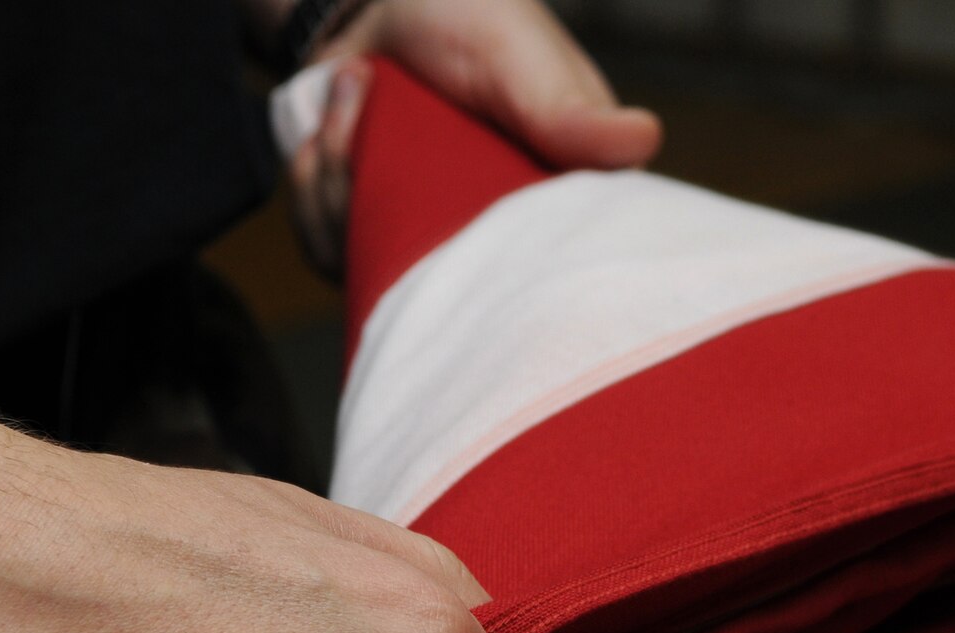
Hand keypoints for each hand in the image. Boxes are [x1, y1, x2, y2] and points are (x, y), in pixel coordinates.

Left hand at [290, 0, 662, 275]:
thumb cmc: (462, 12)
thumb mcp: (520, 53)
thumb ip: (568, 109)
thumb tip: (642, 141)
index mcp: (559, 196)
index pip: (550, 269)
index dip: (502, 254)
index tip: (459, 187)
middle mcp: (498, 234)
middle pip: (448, 284)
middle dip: (390, 194)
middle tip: (372, 100)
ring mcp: (432, 242)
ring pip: (377, 268)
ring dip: (338, 172)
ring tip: (354, 93)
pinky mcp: (374, 240)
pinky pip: (331, 253)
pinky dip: (312, 184)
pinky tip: (328, 127)